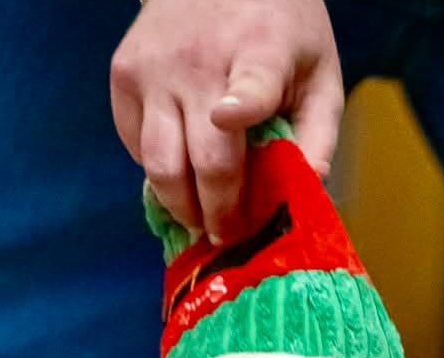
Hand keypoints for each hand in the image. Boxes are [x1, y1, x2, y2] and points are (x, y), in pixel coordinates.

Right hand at [111, 0, 343, 240]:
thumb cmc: (281, 34)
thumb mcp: (319, 76)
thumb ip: (319, 136)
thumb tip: (309, 198)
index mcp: (259, 56)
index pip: (249, 87)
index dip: (240, 106)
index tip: (229, 118)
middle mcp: (198, 63)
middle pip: (203, 162)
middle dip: (217, 216)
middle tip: (229, 237)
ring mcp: (153, 69)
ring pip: (159, 166)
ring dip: (181, 205)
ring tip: (202, 219)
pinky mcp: (124, 74)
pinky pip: (136, 146)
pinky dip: (159, 171)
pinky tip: (183, 171)